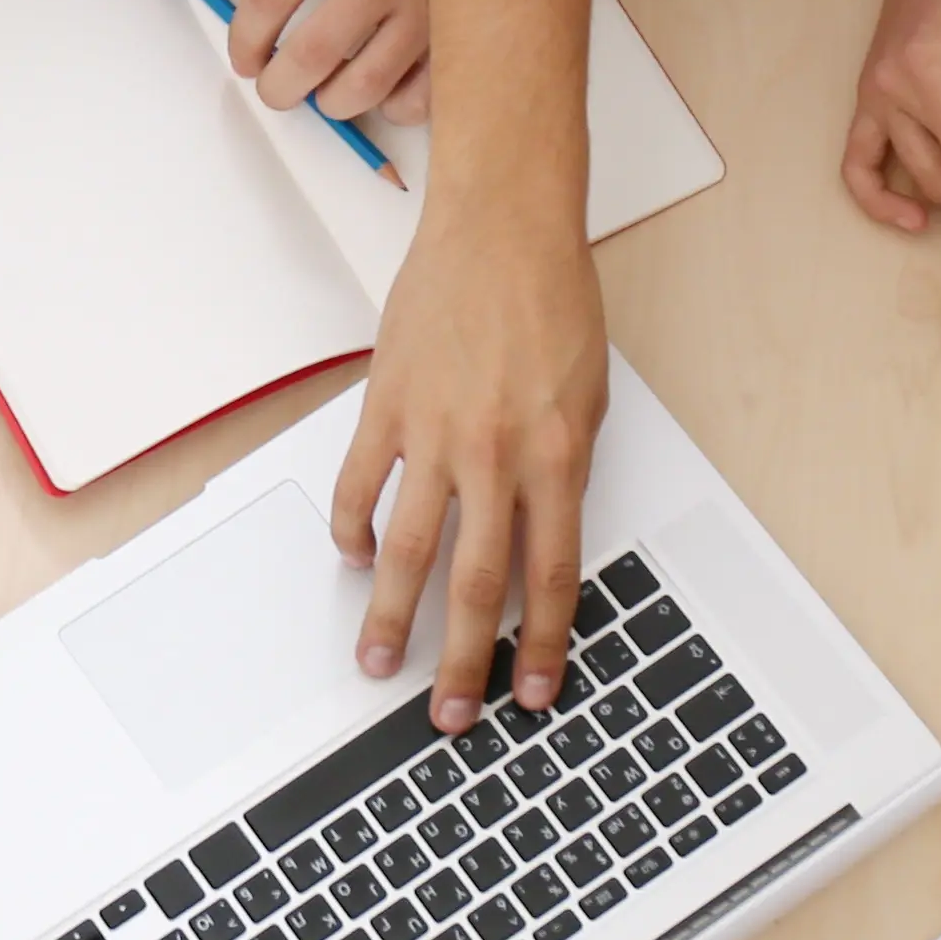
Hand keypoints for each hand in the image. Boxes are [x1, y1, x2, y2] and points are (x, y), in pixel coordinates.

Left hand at [171, 0, 427, 125]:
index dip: (244, 36)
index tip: (243, 56)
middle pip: (316, 52)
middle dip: (280, 86)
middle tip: (275, 87)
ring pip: (367, 85)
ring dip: (331, 101)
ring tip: (323, 89)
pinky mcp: (469, 29)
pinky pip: (420, 97)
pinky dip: (391, 105)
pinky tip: (381, 85)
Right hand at [332, 201, 606, 728]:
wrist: (503, 225)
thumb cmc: (552, 298)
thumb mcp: (587, 396)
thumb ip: (564, 468)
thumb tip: (543, 531)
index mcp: (557, 456)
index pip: (551, 576)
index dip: (541, 644)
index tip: (533, 690)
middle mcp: (496, 453)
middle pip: (478, 582)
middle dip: (464, 660)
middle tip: (452, 714)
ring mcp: (436, 432)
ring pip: (408, 549)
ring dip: (393, 616)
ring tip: (379, 663)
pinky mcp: (388, 403)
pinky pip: (361, 484)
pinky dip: (352, 529)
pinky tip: (353, 558)